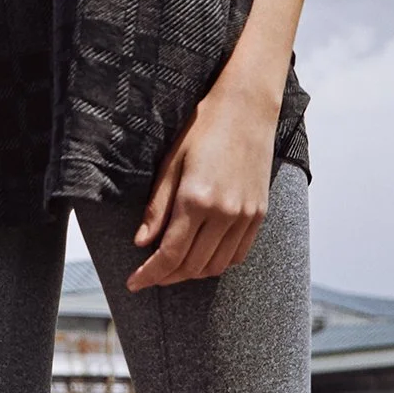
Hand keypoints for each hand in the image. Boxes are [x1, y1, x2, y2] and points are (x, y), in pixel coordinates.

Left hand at [126, 73, 279, 291]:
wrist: (246, 109)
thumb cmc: (204, 129)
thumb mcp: (171, 163)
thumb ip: (157, 207)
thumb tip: (141, 242)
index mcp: (196, 199)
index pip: (169, 254)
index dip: (149, 274)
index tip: (133, 283)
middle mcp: (224, 213)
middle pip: (191, 265)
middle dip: (166, 276)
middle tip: (149, 275)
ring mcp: (245, 216)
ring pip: (216, 266)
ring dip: (192, 273)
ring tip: (173, 268)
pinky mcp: (259, 214)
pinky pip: (238, 255)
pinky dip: (218, 263)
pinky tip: (202, 256)